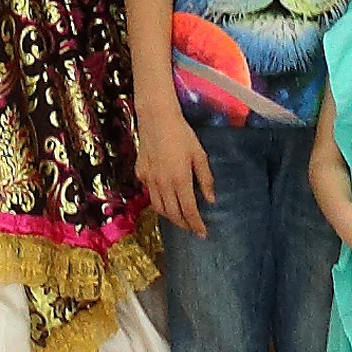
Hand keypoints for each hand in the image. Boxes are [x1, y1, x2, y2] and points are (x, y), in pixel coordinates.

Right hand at [132, 92, 211, 236]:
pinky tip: (166, 197)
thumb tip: (211, 200)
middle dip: (184, 224)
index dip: (196, 224)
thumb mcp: (200, 155)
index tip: (202, 234)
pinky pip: (150, 193)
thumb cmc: (182, 134)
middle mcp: (162, 184)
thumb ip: (206, 179)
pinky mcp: (140, 173)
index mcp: (180, 180)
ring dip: (170, 216)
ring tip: (180, 218)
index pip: (189, 210)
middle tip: (193, 228)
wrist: (156, 118)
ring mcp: (149, 180)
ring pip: (158, 207)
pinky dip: (159, 201)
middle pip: (172, 214)